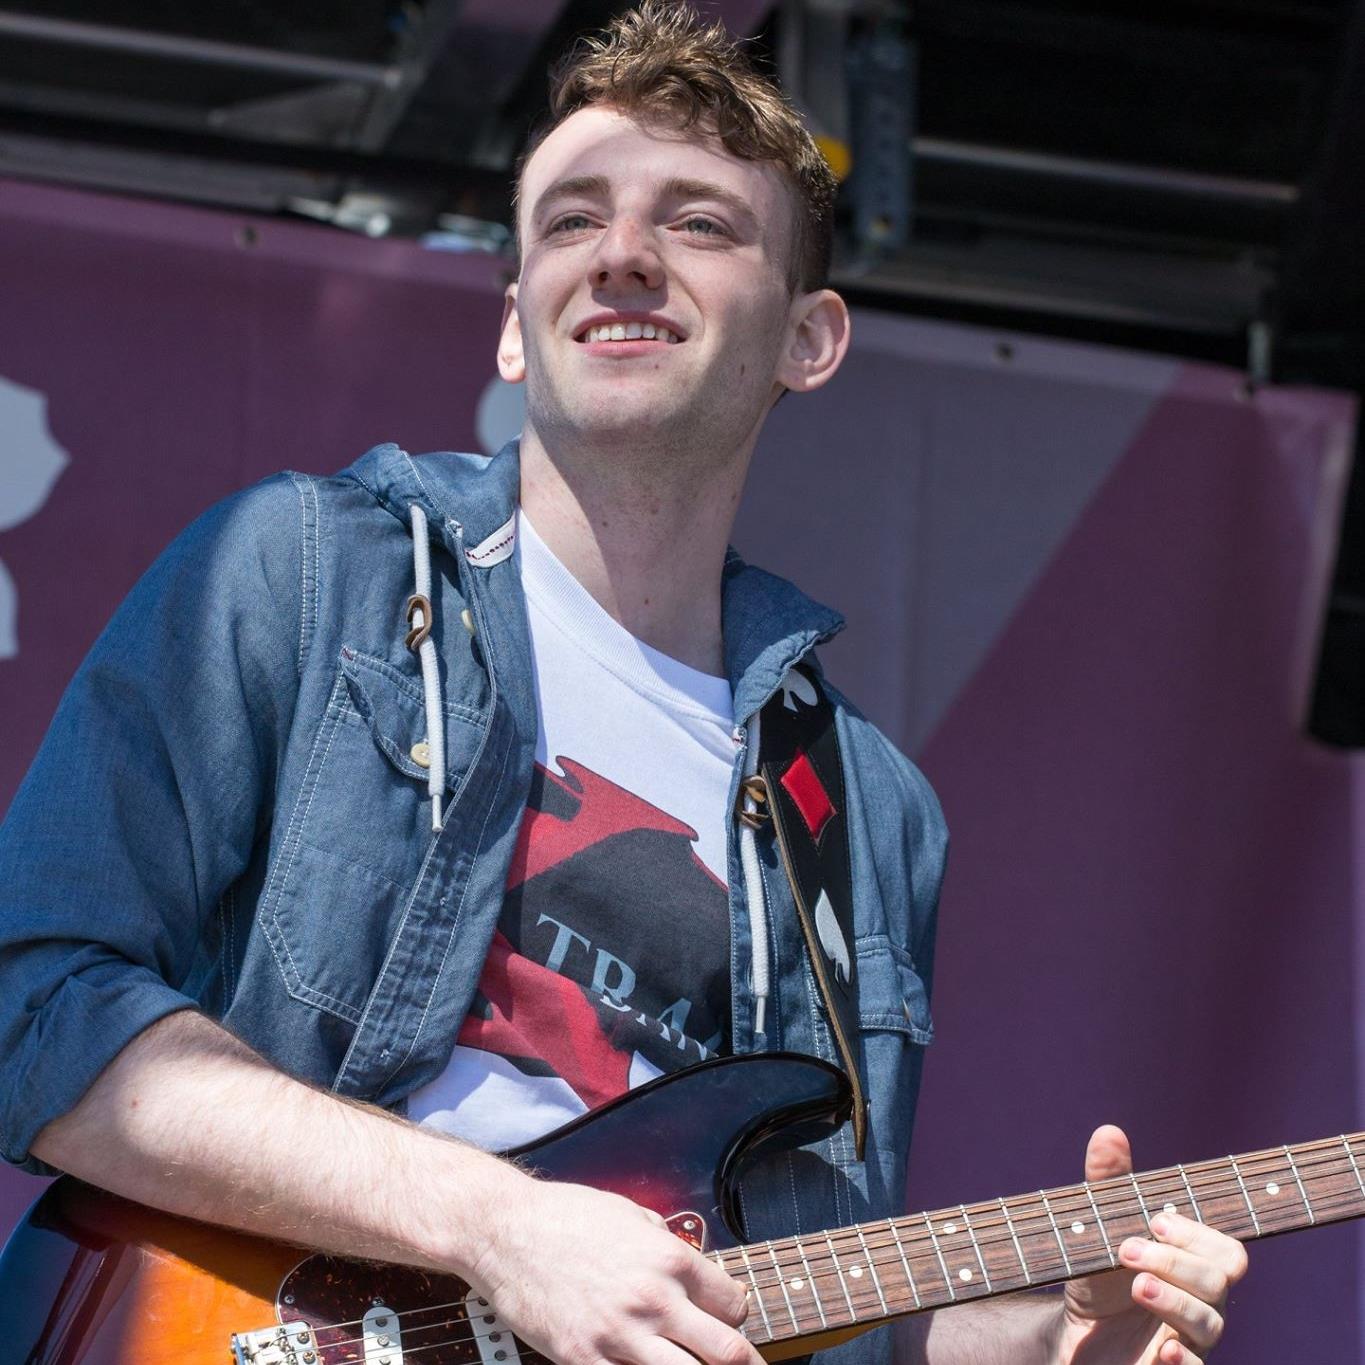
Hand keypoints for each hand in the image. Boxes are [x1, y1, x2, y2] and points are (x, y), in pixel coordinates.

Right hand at [469, 1174, 761, 1364]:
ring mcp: (619, 1337)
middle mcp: (653, 1300)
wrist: (505, 1231)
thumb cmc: (567, 1215)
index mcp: (669, 1259)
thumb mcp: (631, 1213)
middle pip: (726, 1353)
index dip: (736, 1316)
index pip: (733, 1304)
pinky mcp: (584, 1362)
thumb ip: (666, 1245)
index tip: (728, 1320)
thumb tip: (690, 1273)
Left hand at [1057, 1126, 1248, 1364]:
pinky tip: (1161, 1350)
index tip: (1156, 1222)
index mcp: (1193, 1268)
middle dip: (1176, 1262)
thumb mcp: (1095, 1229)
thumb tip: (1109, 1131)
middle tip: (1127, 1250)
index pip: (1226, 1251)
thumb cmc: (1097, 1278)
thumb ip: (1108, 1182)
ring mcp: (1188, 1342)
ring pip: (1210, 1325)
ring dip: (1174, 1302)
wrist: (1069, 1335)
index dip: (1199, 1235)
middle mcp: (1201, 1305)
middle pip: (1219, 1283)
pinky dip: (1183, 1361)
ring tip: (1136, 1286)